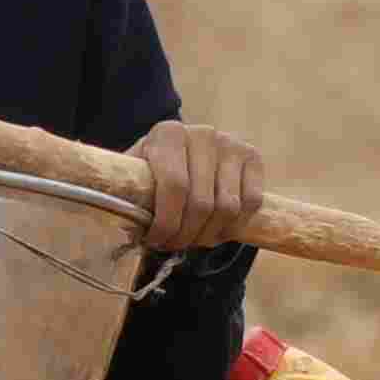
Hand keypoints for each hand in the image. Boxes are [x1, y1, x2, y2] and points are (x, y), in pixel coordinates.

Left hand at [131, 117, 264, 256]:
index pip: (174, 186)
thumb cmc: (154, 173)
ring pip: (228, 208)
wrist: (186, 155)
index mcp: (168, 134)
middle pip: (202, 203)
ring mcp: (231, 143)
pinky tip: (215, 227)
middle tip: (174, 245)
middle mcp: (202, 133)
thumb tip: (127, 232)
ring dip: (209, 234)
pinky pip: (250, 203)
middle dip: (186, 235)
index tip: (156, 241)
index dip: (166, 223)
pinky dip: (233, 225)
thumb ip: (130, 198)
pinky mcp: (253, 156)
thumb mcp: (136, 179)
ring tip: (194, 238)